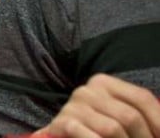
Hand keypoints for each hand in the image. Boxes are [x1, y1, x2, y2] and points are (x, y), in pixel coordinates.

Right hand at [36, 74, 159, 137]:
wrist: (67, 136)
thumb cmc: (97, 128)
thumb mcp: (118, 116)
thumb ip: (139, 117)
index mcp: (103, 82)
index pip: (142, 97)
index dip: (159, 122)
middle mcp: (87, 90)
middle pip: (130, 116)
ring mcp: (73, 107)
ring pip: (113, 129)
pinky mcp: (63, 123)